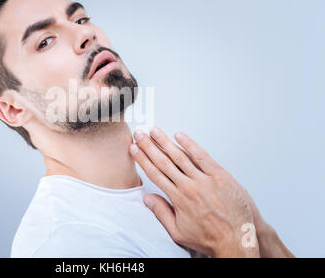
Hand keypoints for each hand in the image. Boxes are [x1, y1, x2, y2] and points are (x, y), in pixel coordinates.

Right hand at [129, 127, 258, 256]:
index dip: (143, 160)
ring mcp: (205, 180)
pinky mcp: (220, 176)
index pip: (155, 174)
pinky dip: (190, 145)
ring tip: (155, 131)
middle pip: (164, 162)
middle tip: (140, 135)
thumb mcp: (179, 232)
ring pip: (180, 156)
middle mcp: (189, 187)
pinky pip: (202, 156)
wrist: (237, 239)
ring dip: (165, 142)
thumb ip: (162, 213)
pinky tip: (179, 136)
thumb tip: (148, 200)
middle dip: (149, 146)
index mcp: (178, 199)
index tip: (135, 150)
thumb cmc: (211, 238)